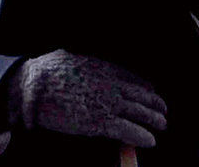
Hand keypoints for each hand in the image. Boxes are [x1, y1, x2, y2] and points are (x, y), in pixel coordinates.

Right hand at [7, 49, 167, 146]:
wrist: (35, 87)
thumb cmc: (47, 72)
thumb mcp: (70, 58)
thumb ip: (84, 63)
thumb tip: (83, 62)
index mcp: (105, 69)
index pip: (135, 79)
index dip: (147, 89)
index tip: (152, 93)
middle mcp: (111, 85)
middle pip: (144, 96)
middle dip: (157, 105)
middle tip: (163, 112)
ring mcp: (108, 104)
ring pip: (142, 113)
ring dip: (155, 121)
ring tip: (161, 126)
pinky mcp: (100, 123)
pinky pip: (130, 130)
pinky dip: (142, 136)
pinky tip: (149, 140)